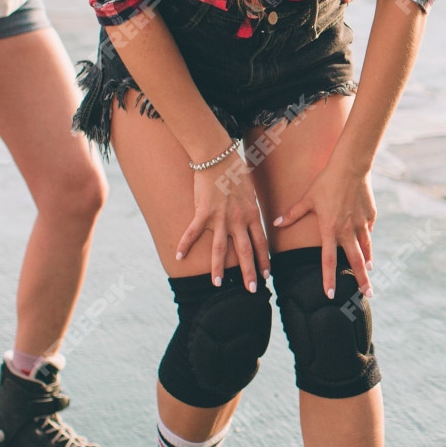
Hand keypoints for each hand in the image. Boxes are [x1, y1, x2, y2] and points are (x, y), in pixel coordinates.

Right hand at [176, 150, 270, 290]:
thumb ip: (250, 208)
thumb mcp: (250, 192)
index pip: (261, 243)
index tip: (267, 275)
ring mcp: (220, 218)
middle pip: (245, 251)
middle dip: (249, 273)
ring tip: (217, 284)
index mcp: (252, 214)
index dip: (264, 260)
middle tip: (252, 290)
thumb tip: (253, 219)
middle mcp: (239, 220)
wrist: (219, 156)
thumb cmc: (235, 170)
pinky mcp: (203, 212)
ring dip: (219, 269)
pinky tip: (178, 258)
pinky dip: (184, 245)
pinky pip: (193, 233)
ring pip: (220, 249)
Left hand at [273, 159, 374, 298]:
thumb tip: (276, 223)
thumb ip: (292, 214)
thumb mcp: (307, 198)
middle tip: (368, 295)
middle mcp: (347, 230)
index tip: (330, 294)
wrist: (350, 166)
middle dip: (361, 280)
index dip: (329, 278)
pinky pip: (368, 231)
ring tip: (370, 275)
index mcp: (330, 229)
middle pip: (356, 261)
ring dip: (367, 263)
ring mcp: (361, 223)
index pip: (329, 260)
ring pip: (366, 249)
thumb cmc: (326, 181)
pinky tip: (367, 245)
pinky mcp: (370, 216)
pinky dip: (367, 239)